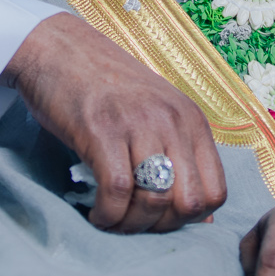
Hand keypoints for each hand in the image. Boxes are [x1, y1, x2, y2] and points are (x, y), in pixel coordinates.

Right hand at [4, 12, 225, 232]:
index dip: (191, 219)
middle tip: (134, 223)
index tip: (161, 218)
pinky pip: (117, 191)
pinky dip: (106, 214)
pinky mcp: (102, 130)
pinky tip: (95, 212)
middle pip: (189, 203)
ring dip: (130, 225)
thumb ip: (180, 156)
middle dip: (161, 227)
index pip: (215, 192)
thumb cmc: (106, 88)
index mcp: (191, 120)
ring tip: (112, 220)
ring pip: (154, 201)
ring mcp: (138, 124)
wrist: (59, 49)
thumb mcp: (156, 114)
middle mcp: (172, 121)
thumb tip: (204, 217)